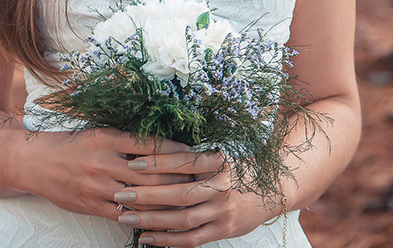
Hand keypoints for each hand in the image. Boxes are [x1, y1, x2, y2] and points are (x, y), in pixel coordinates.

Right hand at [15, 129, 192, 221]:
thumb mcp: (99, 133)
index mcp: (108, 138)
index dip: (175, 150)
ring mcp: (98, 187)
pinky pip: (124, 215)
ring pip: (140, 198)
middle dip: (178, 178)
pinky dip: (144, 218)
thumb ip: (126, 140)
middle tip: (200, 179)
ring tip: (187, 201)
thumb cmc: (72, 145)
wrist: (35, 162)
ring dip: (166, 200)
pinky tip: (161, 220)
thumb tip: (160, 143)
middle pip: (151, 174)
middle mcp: (104, 162)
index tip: (195, 153)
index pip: (150, 144)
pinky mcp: (92, 205)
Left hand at [119, 149, 282, 246]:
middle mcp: (222, 187)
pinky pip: (191, 239)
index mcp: (218, 162)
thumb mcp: (218, 156)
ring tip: (126, 218)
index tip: (133, 163)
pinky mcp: (223, 230)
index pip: (184, 162)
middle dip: (147, 195)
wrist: (271, 189)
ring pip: (182, 219)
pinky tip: (146, 237)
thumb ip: (191, 158)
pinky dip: (167, 240)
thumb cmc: (234, 169)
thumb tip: (149, 153)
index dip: (157, 162)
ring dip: (152, 220)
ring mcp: (223, 211)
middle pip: (179, 194)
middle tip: (121, 194)